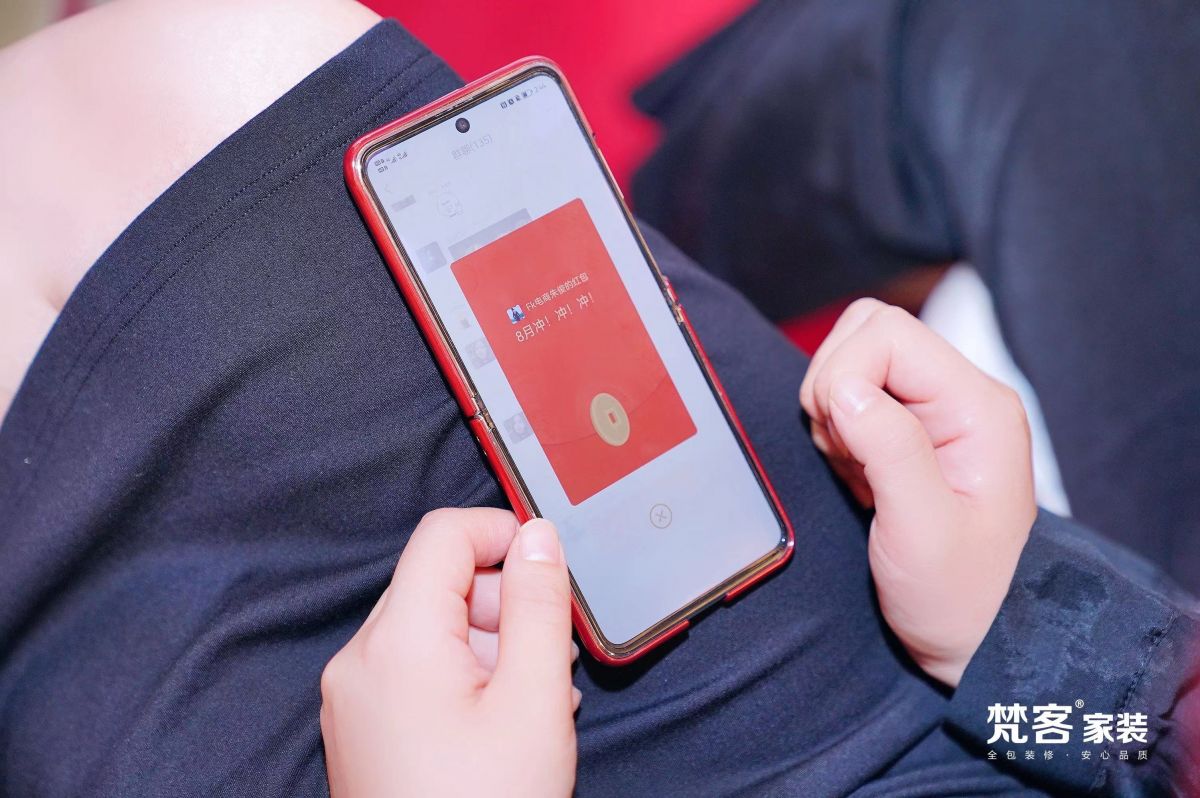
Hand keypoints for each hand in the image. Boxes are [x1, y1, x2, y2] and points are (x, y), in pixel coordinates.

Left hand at [320, 509, 579, 796]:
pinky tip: (502, 720)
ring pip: (430, 627)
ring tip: (532, 701)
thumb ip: (537, 605)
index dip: (503, 535)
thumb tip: (538, 536)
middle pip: (437, 581)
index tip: (548, 571)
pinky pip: (414, 669)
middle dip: (502, 603)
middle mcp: (360, 660)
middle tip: (549, 658)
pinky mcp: (361, 727)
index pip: (444, 535)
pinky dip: (462, 675)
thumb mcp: (534, 700)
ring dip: (488, 643)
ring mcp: (354, 697)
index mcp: (395, 641)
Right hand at [800, 299, 1036, 686]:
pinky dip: (834, 430)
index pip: (888, 333)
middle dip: (832, 387)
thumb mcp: (925, 531)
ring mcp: (932, 410)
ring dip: (831, 412)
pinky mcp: (906, 428)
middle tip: (847, 453)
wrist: (974, 639)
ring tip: (857, 472)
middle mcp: (959, 396)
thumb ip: (890, 451)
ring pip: (850, 360)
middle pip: (867, 332)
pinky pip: (848, 396)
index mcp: (978, 407)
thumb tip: (845, 390)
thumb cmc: (961, 596)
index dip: (844, 375)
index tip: (845, 441)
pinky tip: (857, 475)